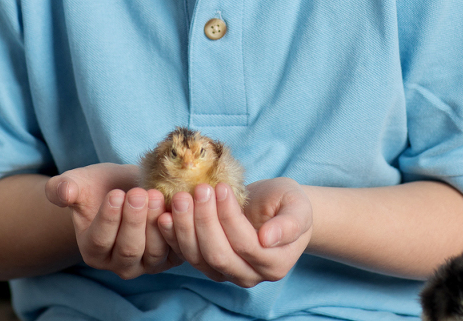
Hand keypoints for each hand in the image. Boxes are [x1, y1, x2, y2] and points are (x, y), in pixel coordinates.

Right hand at [45, 163, 182, 278]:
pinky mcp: (171, 255)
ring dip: (156, 224)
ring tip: (157, 195)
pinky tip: (177, 207)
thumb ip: (63, 188)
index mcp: (94, 250)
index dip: (108, 219)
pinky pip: (177, 249)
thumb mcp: (78, 183)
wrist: (127, 188)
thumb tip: (62, 191)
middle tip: (139, 194)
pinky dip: (178, 230)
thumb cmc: (99, 187)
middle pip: (129, 249)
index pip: (100, 240)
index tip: (115, 195)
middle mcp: (120, 263)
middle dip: (135, 221)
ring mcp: (147, 262)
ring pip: (153, 251)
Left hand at [158, 177, 311, 286]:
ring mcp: (226, 273)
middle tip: (197, 190)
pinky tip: (164, 216)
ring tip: (181, 198)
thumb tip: (268, 239)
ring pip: (199, 259)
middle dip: (204, 221)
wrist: (274, 208)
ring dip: (186, 228)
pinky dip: (173, 238)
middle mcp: (250, 275)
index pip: (247, 245)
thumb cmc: (287, 203)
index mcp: (275, 264)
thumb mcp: (298, 206)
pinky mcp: (207, 264)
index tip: (222, 187)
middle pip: (219, 255)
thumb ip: (290, 223)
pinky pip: (187, 256)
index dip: (230, 218)